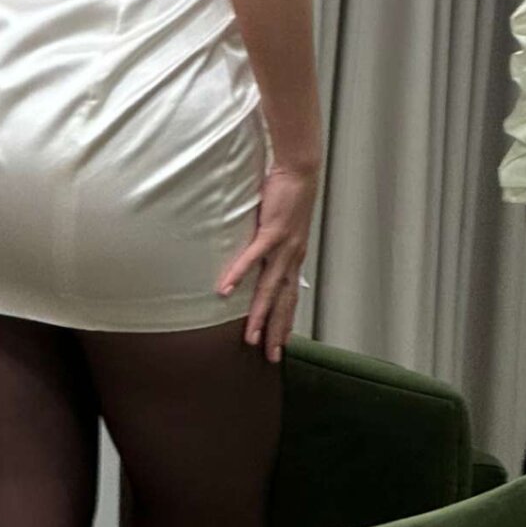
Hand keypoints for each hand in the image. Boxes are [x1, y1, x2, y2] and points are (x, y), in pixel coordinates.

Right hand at [217, 163, 317, 362]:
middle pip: (283, 301)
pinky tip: (225, 290)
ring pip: (270, 288)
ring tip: (250, 336)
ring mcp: (284, 246)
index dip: (285, 321)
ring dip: (259, 314)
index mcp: (295, 257)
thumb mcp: (283, 225)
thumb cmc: (288, 194)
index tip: (280, 344)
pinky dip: (239, 275)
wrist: (300, 170)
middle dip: (276, 330)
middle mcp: (292, 257)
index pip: (290, 297)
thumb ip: (272, 243)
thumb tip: (260, 253)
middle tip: (270, 356)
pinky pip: (253, 258)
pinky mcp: (271, 231)